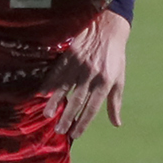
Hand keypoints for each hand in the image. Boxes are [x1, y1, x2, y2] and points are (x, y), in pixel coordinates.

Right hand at [40, 9, 129, 138]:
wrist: (107, 28)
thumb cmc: (115, 57)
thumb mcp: (119, 79)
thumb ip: (115, 102)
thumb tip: (116, 123)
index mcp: (105, 82)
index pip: (93, 107)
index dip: (83, 122)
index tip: (75, 134)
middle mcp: (91, 75)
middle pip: (77, 100)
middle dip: (68, 117)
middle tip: (59, 130)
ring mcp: (79, 65)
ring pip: (65, 87)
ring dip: (55, 102)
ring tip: (48, 115)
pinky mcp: (69, 55)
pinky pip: (58, 72)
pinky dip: (50, 83)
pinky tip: (43, 93)